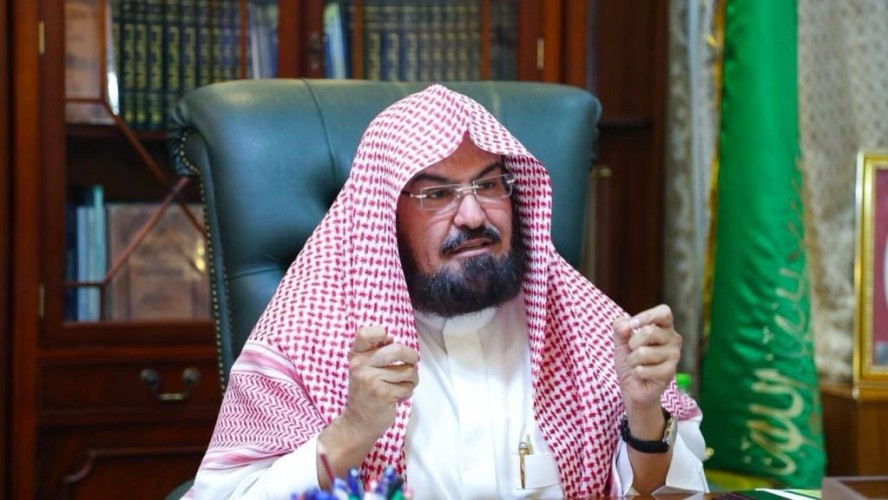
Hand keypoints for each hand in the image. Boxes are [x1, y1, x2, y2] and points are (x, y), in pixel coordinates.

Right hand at [341, 325, 419, 438]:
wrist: (358, 422)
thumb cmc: (366, 392)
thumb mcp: (363, 369)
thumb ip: (375, 352)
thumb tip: (391, 338)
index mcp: (356, 357)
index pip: (365, 333)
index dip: (380, 332)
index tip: (388, 341)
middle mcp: (361, 366)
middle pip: (398, 349)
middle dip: (412, 357)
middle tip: (412, 363)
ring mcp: (372, 380)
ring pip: (408, 370)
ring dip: (412, 379)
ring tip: (403, 385)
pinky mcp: (383, 394)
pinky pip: (408, 386)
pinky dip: (408, 392)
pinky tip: (398, 396)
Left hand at [613, 304, 681, 419]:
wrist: (632, 386)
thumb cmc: (630, 359)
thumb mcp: (621, 340)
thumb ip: (620, 328)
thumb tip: (625, 325)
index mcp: (664, 327)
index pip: (664, 312)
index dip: (647, 316)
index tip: (632, 325)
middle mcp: (674, 339)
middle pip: (649, 331)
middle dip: (632, 343)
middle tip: (633, 351)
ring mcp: (674, 356)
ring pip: (643, 352)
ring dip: (632, 360)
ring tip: (637, 364)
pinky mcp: (669, 373)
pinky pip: (643, 369)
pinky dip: (636, 373)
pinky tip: (642, 375)